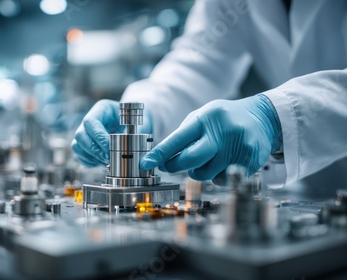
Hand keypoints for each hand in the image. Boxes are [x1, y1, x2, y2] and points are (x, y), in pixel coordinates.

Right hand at [72, 99, 151, 166]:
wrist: (133, 123)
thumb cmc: (136, 120)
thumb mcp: (138, 123)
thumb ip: (134, 134)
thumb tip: (130, 150)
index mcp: (102, 109)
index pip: (91, 122)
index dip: (98, 137)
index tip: (109, 149)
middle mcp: (90, 119)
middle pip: (80, 135)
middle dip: (94, 150)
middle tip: (108, 159)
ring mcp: (85, 132)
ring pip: (77, 146)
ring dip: (91, 157)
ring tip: (106, 162)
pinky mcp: (84, 144)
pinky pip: (80, 155)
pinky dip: (90, 161)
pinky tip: (102, 163)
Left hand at [140, 94, 280, 179]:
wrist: (263, 117)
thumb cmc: (224, 119)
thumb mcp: (203, 117)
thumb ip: (184, 135)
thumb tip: (162, 158)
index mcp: (206, 118)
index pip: (178, 139)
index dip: (160, 154)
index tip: (146, 163)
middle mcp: (222, 132)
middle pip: (191, 160)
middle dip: (175, 166)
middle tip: (169, 166)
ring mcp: (238, 147)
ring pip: (205, 174)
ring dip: (199, 171)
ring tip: (207, 158)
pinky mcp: (250, 161)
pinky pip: (222, 179)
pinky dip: (218, 175)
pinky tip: (224, 162)